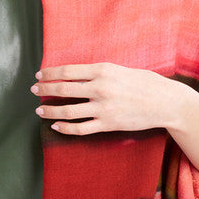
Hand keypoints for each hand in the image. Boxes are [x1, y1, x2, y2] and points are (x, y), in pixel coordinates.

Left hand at [31, 62, 174, 135]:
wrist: (165, 102)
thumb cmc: (145, 83)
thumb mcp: (121, 69)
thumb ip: (99, 73)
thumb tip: (78, 76)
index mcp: (103, 70)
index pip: (68, 71)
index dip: (50, 73)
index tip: (39, 75)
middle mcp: (100, 88)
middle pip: (63, 89)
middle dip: (45, 89)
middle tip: (33, 90)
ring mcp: (103, 108)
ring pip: (68, 110)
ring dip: (50, 110)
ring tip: (39, 111)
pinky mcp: (108, 124)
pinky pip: (80, 128)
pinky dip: (65, 128)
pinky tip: (56, 126)